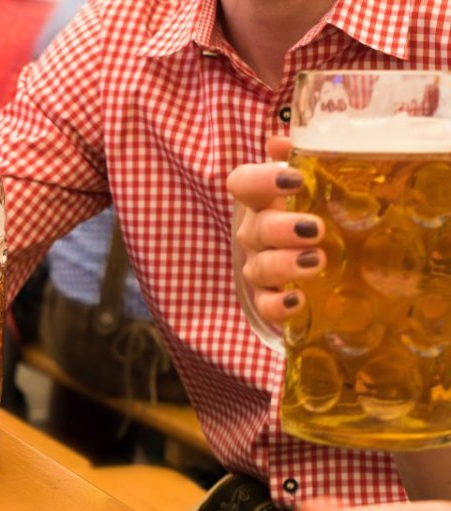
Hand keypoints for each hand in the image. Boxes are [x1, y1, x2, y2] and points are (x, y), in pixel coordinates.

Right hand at [228, 136, 324, 326]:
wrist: (330, 258)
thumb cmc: (319, 211)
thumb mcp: (321, 182)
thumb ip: (307, 160)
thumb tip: (284, 142)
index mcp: (264, 200)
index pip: (242, 184)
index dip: (260, 181)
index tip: (294, 179)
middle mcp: (256, 233)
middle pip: (255, 229)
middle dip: (281, 229)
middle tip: (316, 229)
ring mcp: (260, 267)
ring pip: (259, 268)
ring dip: (283, 265)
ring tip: (316, 262)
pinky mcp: (270, 299)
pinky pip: (265, 305)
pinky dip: (277, 305)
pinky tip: (298, 300)